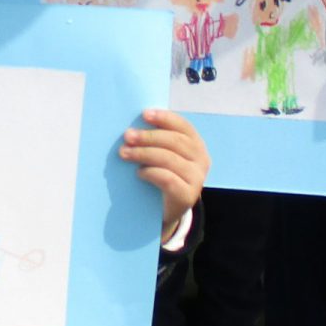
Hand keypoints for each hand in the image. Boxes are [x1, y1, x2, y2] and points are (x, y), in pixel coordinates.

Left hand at [120, 109, 209, 239]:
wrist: (166, 211)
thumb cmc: (161, 175)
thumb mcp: (163, 156)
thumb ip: (156, 141)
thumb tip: (133, 126)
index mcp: (196, 145)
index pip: (183, 126)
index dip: (165, 118)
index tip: (144, 114)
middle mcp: (201, 160)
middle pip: (175, 141)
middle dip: (148, 137)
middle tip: (127, 136)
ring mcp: (197, 179)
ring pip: (170, 159)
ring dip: (144, 153)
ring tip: (124, 153)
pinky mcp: (188, 196)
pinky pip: (168, 179)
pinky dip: (151, 173)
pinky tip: (138, 172)